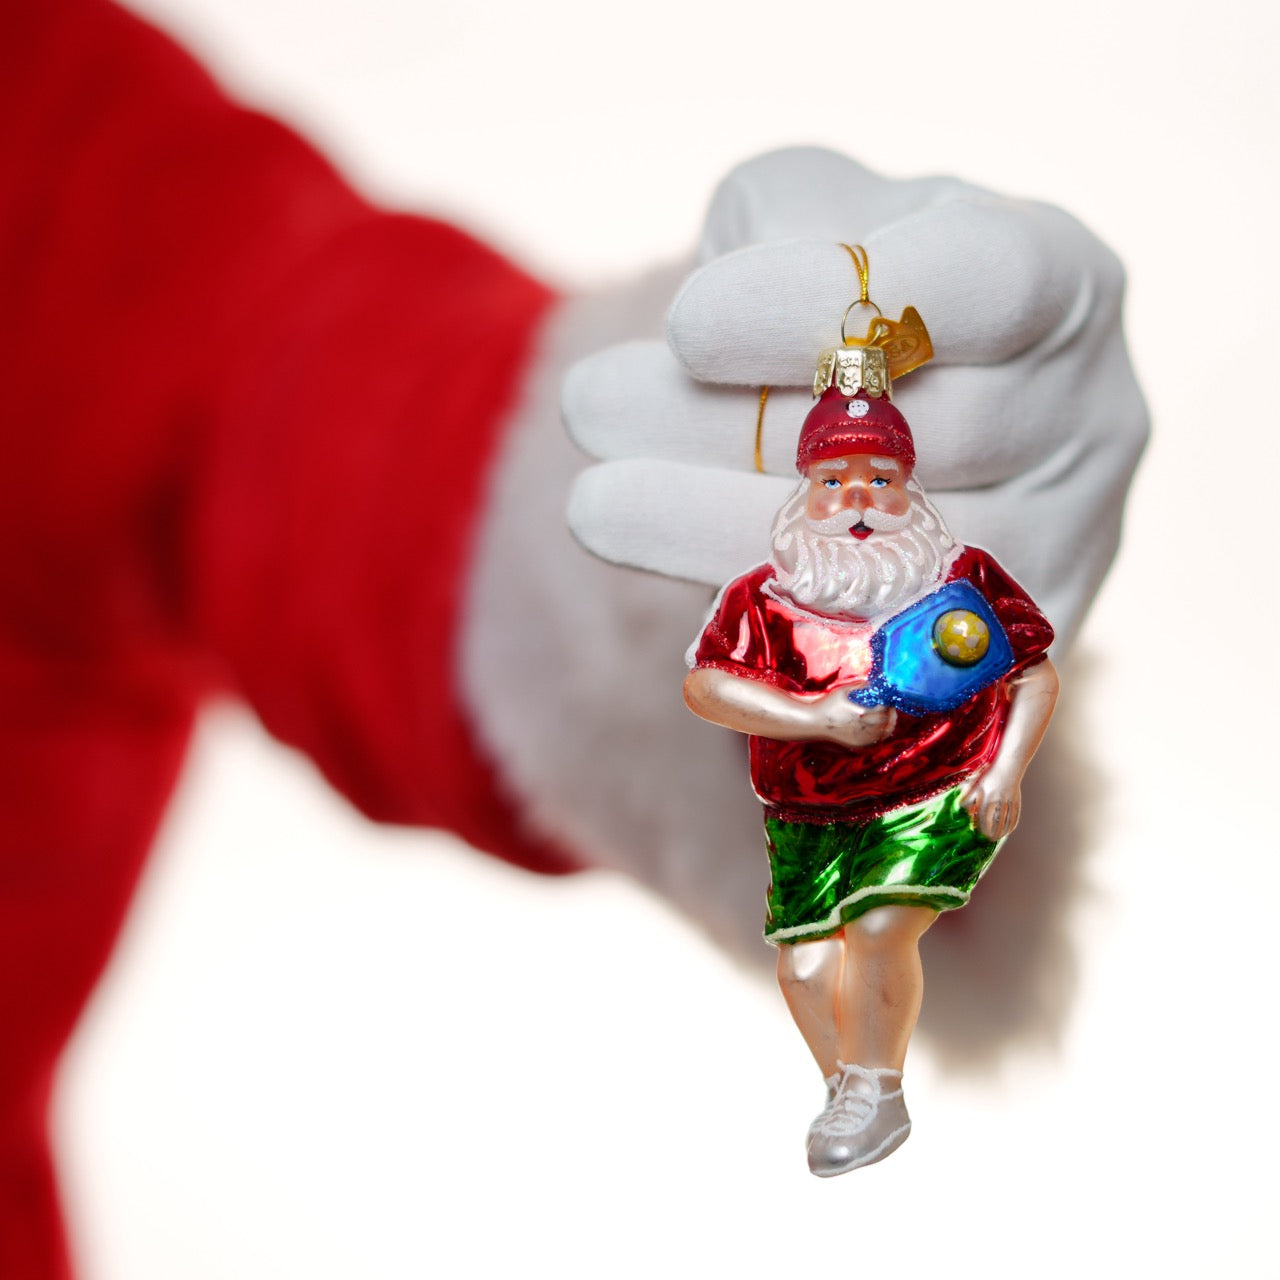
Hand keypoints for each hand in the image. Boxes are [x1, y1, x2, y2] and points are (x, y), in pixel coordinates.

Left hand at [563, 147, 1148, 653]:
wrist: (922, 434)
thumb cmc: (863, 302)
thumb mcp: (829, 214)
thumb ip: (785, 218)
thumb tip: (713, 317)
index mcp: (1059, 282)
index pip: (975, 284)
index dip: (821, 308)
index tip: (681, 325)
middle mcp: (1086, 416)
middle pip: (905, 439)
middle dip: (726, 430)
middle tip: (590, 407)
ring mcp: (1060, 542)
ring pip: (883, 558)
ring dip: (718, 531)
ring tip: (593, 503)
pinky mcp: (1008, 648)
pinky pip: (881, 647)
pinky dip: (773, 615)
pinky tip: (680, 592)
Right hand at [814, 691, 895, 748]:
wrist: (814, 723)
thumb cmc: (827, 705)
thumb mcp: (842, 691)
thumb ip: (859, 686)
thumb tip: (874, 682)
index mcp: (861, 712)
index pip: (884, 709)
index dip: (889, 704)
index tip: (889, 700)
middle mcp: (863, 727)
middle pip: (887, 722)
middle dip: (891, 714)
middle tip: (891, 708)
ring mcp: (860, 738)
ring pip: (884, 734)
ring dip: (889, 725)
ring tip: (889, 718)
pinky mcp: (857, 744)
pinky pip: (875, 742)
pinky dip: (881, 735)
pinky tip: (881, 729)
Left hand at [960, 766, 1022, 840]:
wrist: (1008, 765)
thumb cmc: (989, 774)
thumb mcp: (976, 783)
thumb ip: (968, 796)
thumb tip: (960, 808)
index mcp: (986, 795)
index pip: (982, 815)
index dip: (979, 825)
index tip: (976, 832)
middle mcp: (998, 798)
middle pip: (995, 820)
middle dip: (991, 832)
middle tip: (987, 840)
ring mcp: (1009, 799)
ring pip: (1006, 820)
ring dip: (1002, 831)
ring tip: (997, 838)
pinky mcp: (1017, 800)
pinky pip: (1015, 815)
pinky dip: (1012, 825)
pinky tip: (1008, 831)